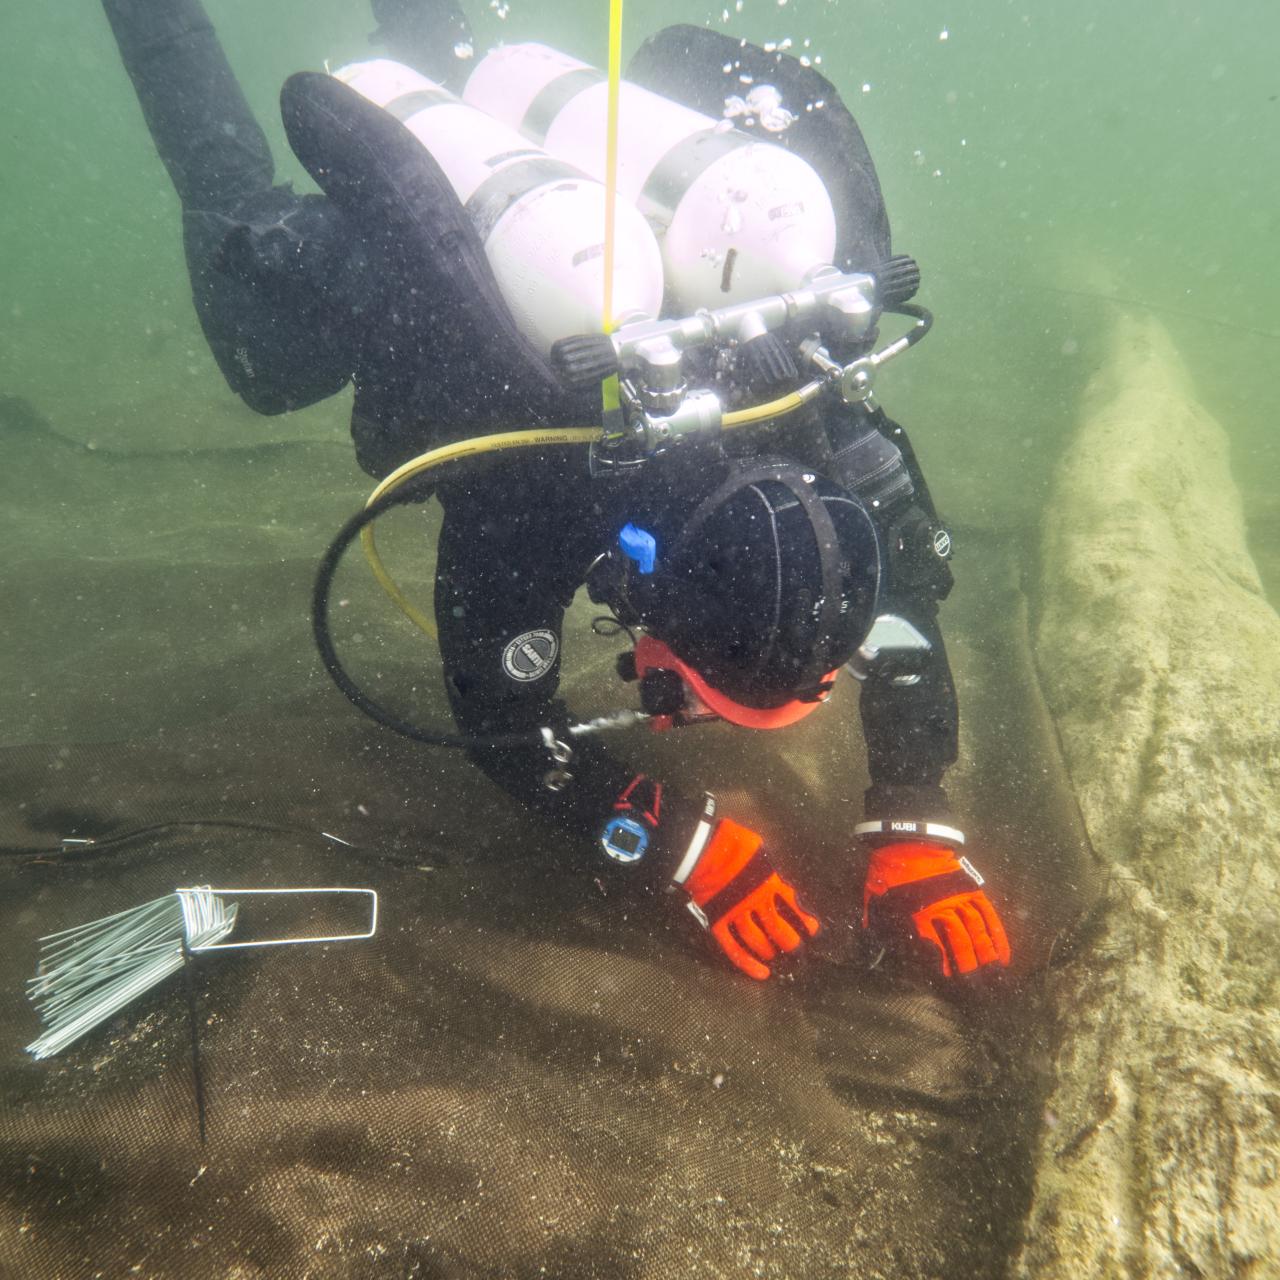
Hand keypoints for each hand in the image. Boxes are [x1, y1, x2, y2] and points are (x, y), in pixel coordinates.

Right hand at [679, 817, 819, 979]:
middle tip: (798, 951)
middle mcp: (756, 902)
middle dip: (791, 942)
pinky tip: (762, 975)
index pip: (793, 907)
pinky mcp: (718, 922)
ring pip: (758, 941)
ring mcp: (736, 914)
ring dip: (770, 951)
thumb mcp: (760, 848)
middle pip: (779, 929)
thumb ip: (772, 866)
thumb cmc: (730, 841)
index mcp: (769, 881)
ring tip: (776, 956)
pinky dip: (747, 963)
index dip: (804, 920)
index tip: (813, 930)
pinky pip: (733, 948)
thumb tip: (782, 878)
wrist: (700, 847)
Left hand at [862, 842, 1010, 976]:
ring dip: (988, 958)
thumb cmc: (888, 877)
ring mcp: (960, 898)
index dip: (943, 970)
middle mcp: (943, 908)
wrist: (906, 842)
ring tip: (995, 981)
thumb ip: (875, 932)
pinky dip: (998, 937)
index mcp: (916, 914)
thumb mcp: (873, 904)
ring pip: (978, 932)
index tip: (950, 987)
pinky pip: (989, 916)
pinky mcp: (971, 890)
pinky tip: (1004, 956)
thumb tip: (872, 957)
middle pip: (961, 944)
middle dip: (971, 971)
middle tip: (978, 994)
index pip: (934, 949)